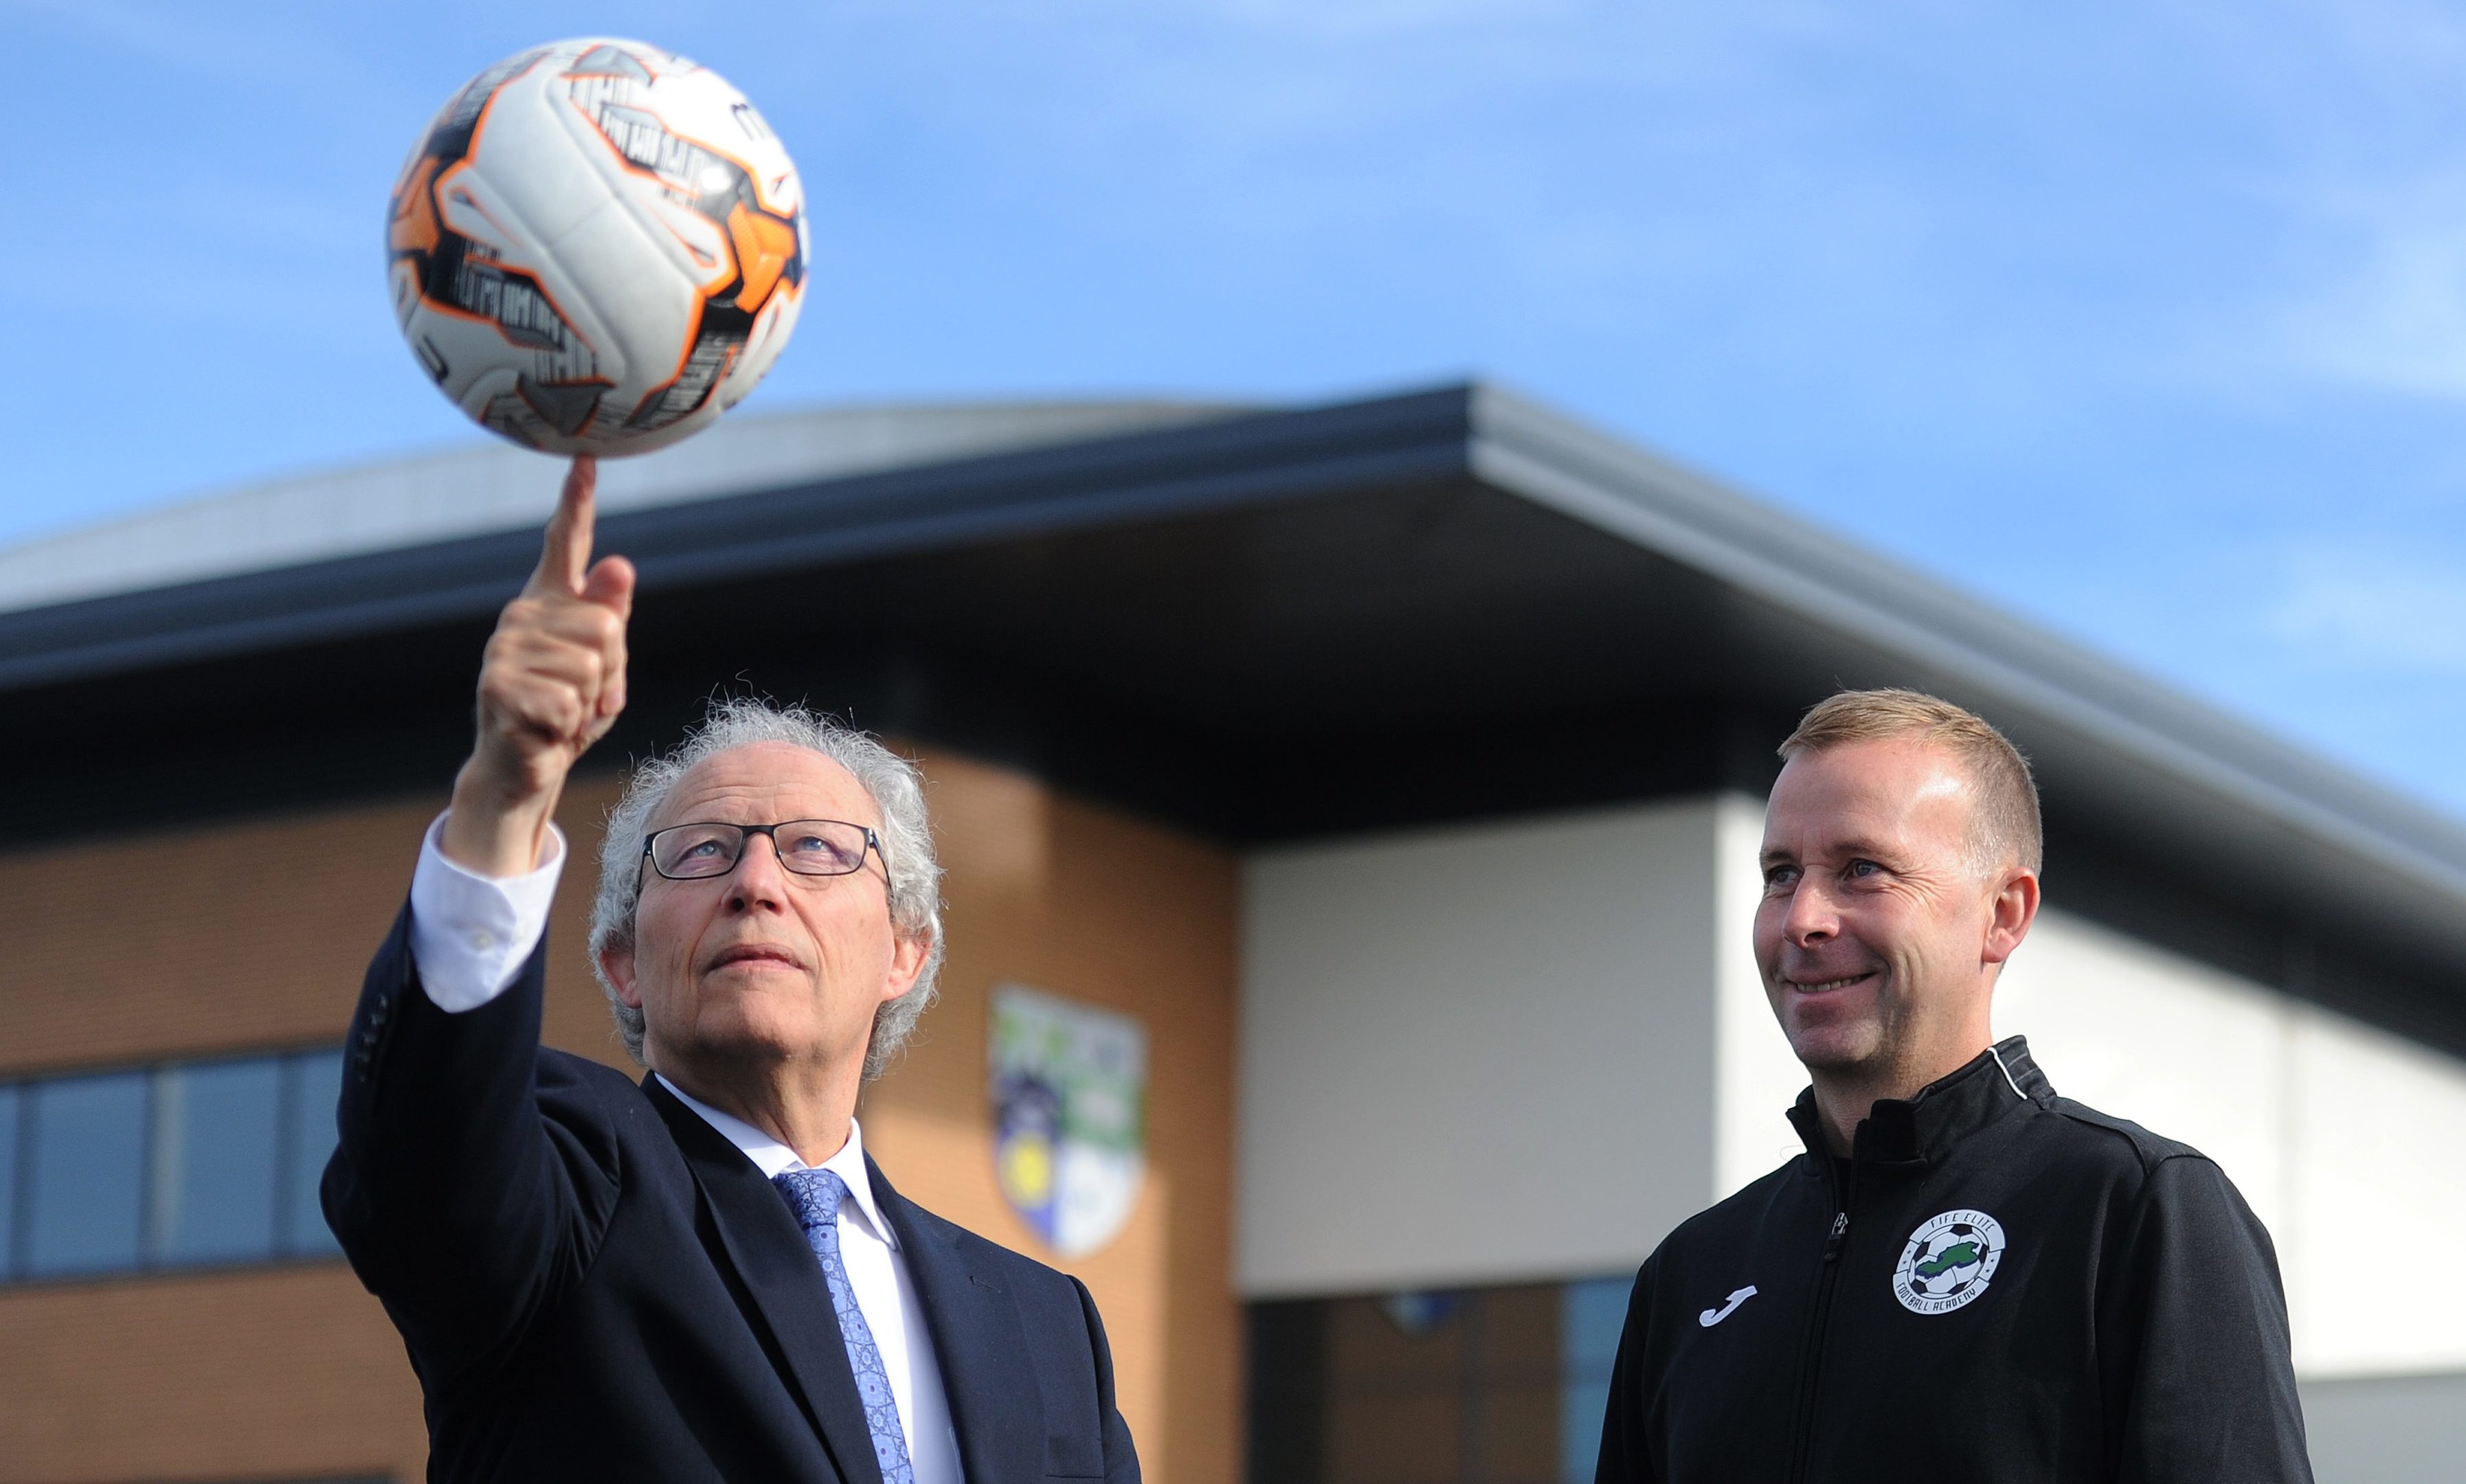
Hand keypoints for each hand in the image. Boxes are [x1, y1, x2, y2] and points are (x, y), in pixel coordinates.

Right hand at [440, 457, 635, 876]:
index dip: (576, 500)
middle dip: (609, 673)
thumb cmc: (568, 712)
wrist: (525, 766)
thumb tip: (617, 562)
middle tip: (582, 696)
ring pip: (591, 667)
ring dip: (590, 703)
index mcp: (550, 603)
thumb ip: (611, 615)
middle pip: (607, 626)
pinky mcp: (497, 686)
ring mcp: (505, 649)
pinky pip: (570, 702)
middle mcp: (522, 615)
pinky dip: (570, 726)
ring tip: (562, 712)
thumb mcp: (605, 665)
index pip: (565, 542)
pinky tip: (546, 729)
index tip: (585, 456)